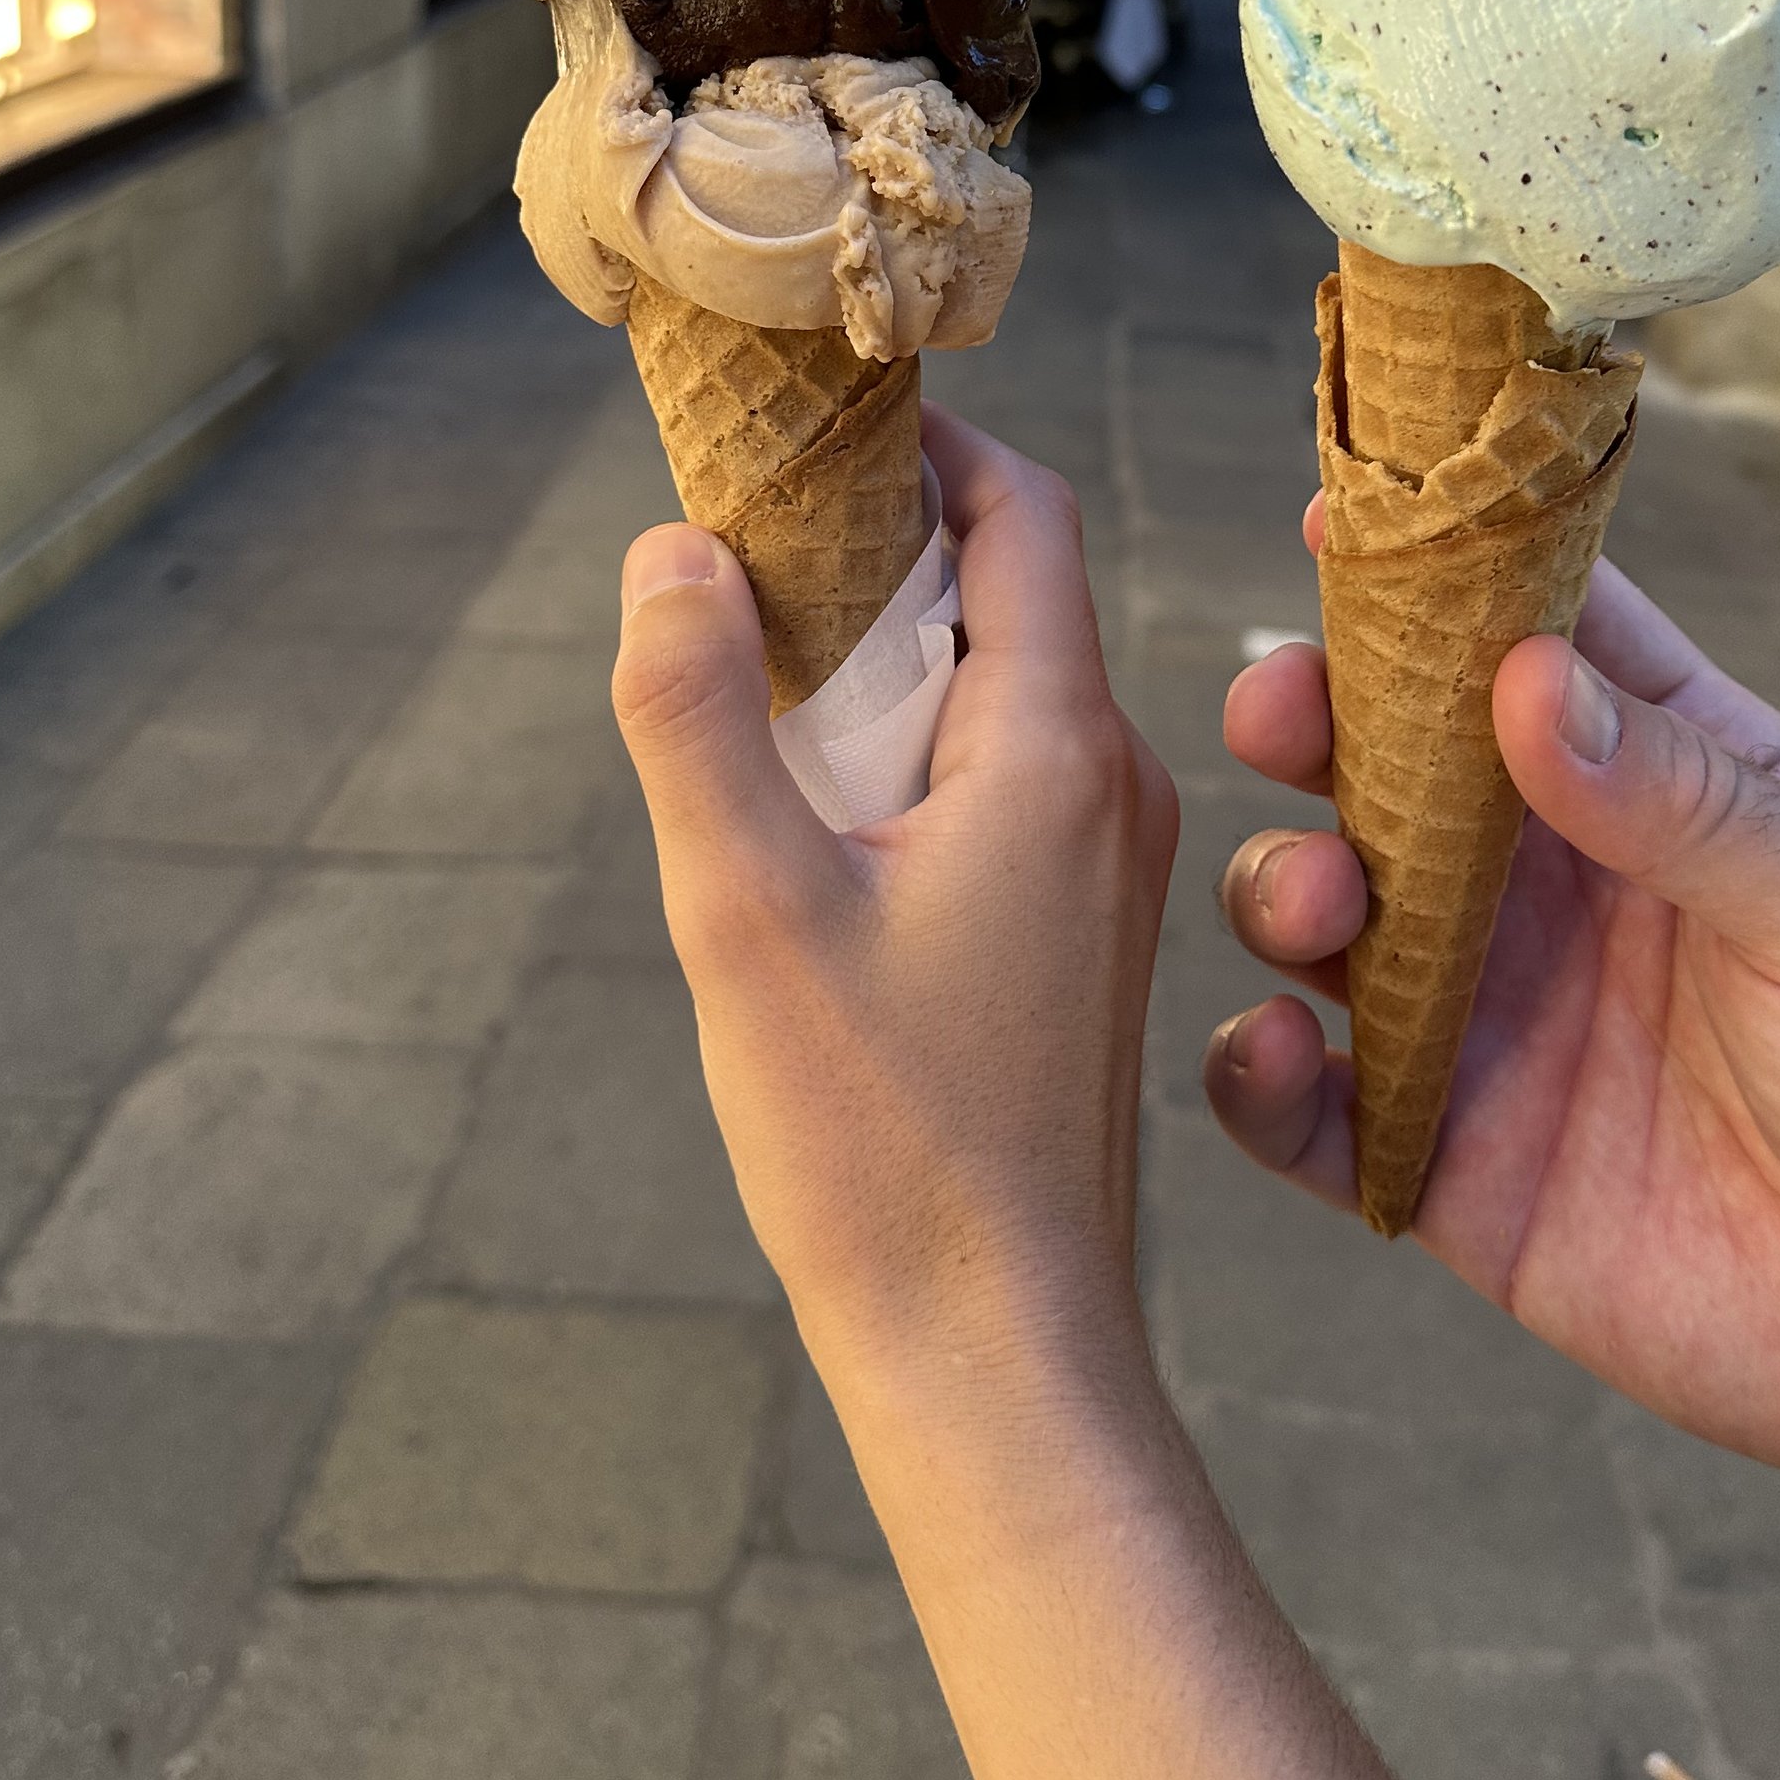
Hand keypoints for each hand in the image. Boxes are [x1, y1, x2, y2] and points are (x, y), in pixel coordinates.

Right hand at [614, 418, 1514, 1779]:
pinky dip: (913, 745)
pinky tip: (812, 802)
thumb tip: (670, 550)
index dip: (926, 446)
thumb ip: (695, 715)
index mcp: (1054, 750)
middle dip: (885, 542)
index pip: (1026, 514)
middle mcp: (1108, 786)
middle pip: (1016, 589)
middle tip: (747, 530)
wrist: (996, 1353)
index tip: (811, 426)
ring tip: (757, 659)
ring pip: (1006, 688)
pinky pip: (1006, 778)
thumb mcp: (743, 912)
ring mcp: (1105, 867)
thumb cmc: (878, 1145)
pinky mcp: (1077, 937)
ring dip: (892, 652)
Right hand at [1208, 548, 1779, 1543]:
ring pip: (1328, 925)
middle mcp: (1561, 890)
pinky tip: (1272, 1053)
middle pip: (1391, 772)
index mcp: (1669, 783)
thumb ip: (1682, 800)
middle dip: (1315, 725)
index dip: (1436, 580)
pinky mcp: (1465, 1174)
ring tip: (1320, 904)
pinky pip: (1315, 1118)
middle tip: (1284, 712)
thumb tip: (1529, 684)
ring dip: (1284, 888)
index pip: (1535, 644)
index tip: (1349, 523)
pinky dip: (1257, 1079)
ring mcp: (1502, 1029)